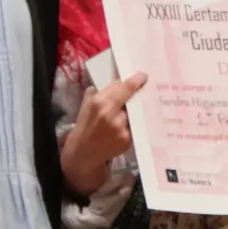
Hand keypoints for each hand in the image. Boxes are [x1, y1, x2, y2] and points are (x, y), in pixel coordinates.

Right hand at [61, 73, 146, 194]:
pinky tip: (128, 125)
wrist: (83, 152)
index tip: (143, 76)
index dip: (136, 80)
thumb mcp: (87, 105)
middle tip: (144, 90)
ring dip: (135, 112)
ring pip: (135, 113)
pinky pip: (135, 127)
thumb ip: (99, 92)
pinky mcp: (127, 140)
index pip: (123, 87)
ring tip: (133, 111)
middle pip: (133, 99)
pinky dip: (133, 125)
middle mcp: (110, 114)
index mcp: (99, 102)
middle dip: (137, 95)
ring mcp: (120, 128)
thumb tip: (116, 81)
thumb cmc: (85, 125)